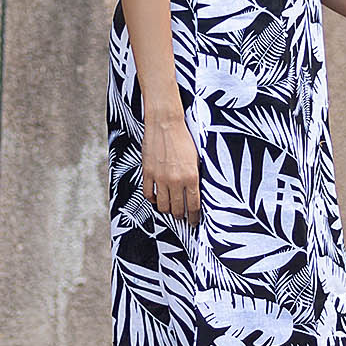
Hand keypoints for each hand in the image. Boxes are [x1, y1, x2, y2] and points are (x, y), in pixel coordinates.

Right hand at [142, 110, 200, 224]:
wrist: (165, 123)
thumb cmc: (184, 138)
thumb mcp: (197, 158)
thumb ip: (196, 176)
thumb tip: (196, 193)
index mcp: (191, 177)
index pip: (193, 205)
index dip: (194, 217)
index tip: (194, 222)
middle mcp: (176, 180)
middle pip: (177, 209)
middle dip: (181, 216)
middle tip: (182, 218)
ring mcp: (160, 178)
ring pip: (162, 205)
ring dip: (167, 210)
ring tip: (170, 209)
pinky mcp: (147, 173)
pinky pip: (148, 194)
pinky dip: (153, 199)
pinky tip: (157, 198)